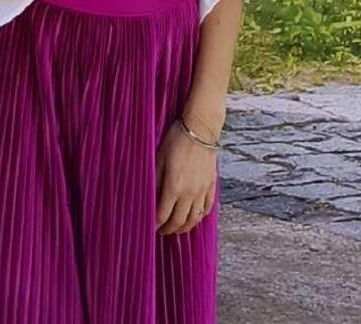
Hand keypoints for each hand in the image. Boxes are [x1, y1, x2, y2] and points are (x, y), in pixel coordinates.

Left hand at [155, 119, 217, 235]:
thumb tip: (149, 198)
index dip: (156, 224)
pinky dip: (200, 216)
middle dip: (169, 229)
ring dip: (184, 227)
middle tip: (162, 231)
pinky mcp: (211, 185)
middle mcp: (189, 193)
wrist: (200, 129)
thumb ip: (154, 181)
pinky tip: (194, 217)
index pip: (163, 215)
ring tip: (176, 228)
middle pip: (179, 221)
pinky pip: (207, 208)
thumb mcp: (158, 158)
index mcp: (173, 187)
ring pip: (194, 218)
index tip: (151, 227)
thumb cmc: (176, 140)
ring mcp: (202, 190)